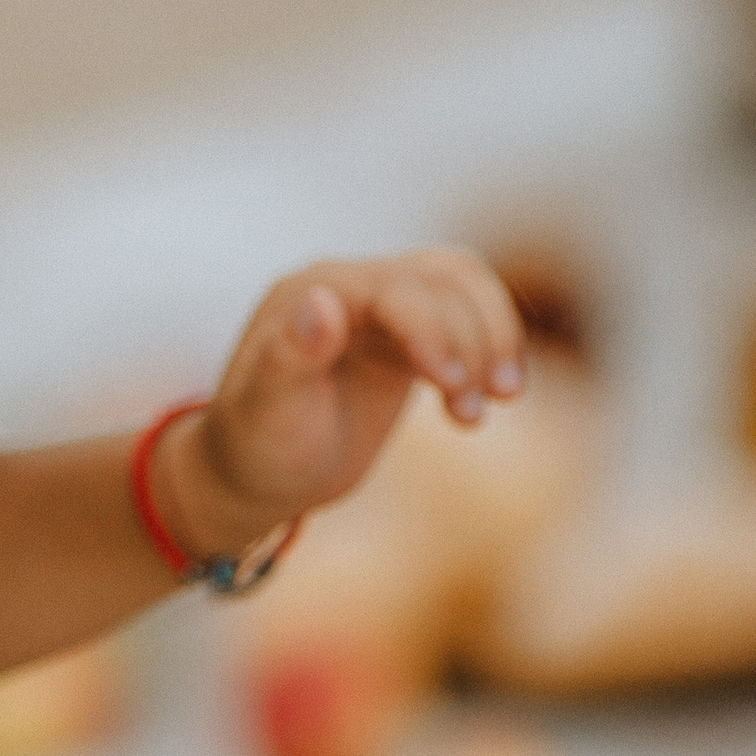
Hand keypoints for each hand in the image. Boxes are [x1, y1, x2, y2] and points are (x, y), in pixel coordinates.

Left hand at [163, 248, 525, 553]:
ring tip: (497, 402)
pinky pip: (467, 315)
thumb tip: (322, 299)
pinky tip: (486, 401)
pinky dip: (492, 348)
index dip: (432, 328)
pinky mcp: (407, 333)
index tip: (451, 384)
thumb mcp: (268, 413)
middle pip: (440, 281)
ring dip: (494, 338)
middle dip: (472, 341)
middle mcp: (348, 286)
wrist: (261, 474)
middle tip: (470, 415)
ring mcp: (381, 306)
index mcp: (310, 292)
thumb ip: (291, 356)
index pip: (392, 288)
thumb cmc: (258, 447)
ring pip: (463, 286)